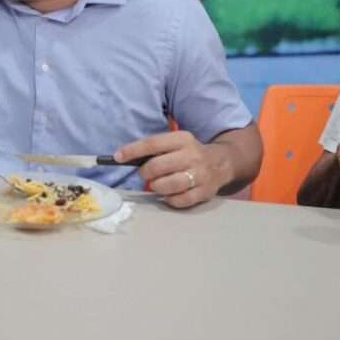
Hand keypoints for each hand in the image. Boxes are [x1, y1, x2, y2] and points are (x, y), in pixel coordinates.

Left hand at [114, 130, 231, 208]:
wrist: (222, 163)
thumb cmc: (189, 153)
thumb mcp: (175, 143)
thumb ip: (155, 149)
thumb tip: (124, 157)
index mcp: (182, 139)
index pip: (152, 144)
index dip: (132, 151)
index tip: (118, 157)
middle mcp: (192, 155)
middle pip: (157, 167)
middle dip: (145, 173)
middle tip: (145, 174)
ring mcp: (200, 175)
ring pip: (167, 185)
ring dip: (156, 187)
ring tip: (157, 184)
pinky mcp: (204, 192)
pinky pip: (179, 200)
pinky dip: (169, 199)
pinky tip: (170, 194)